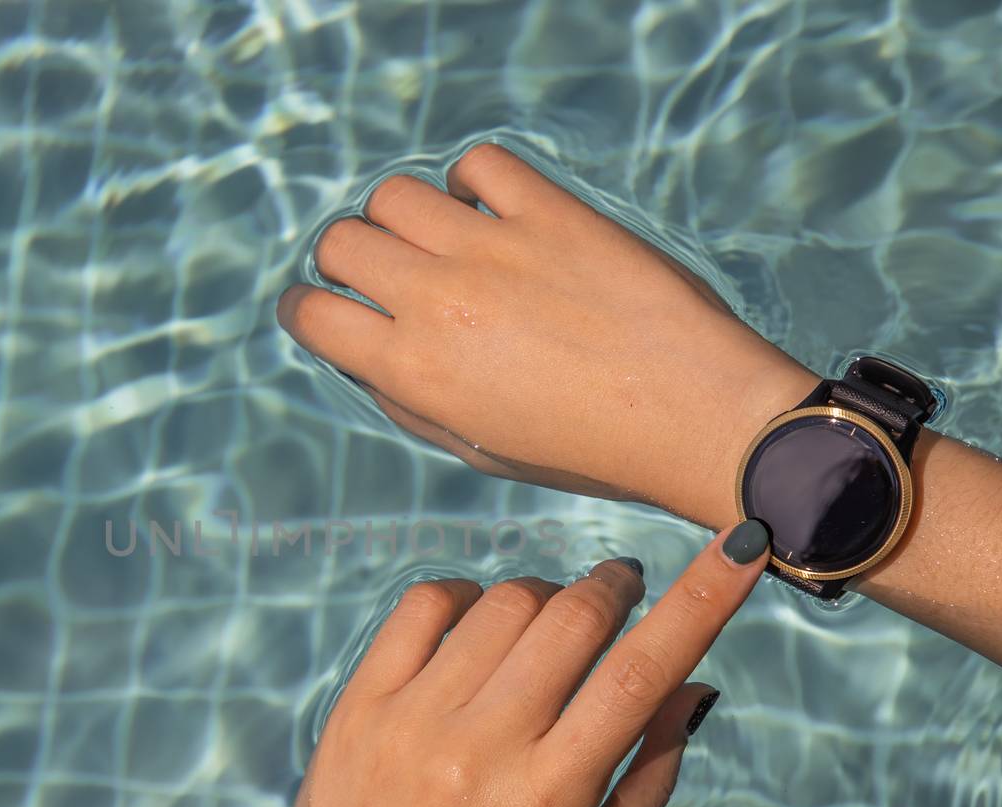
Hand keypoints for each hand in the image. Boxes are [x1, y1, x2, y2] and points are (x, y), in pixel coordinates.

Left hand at [152, 522, 771, 806]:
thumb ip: (641, 787)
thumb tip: (695, 690)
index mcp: (545, 806)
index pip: (640, 676)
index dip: (703, 600)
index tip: (741, 545)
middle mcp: (477, 753)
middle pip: (573, 616)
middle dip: (615, 586)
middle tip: (622, 590)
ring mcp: (410, 721)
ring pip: (505, 601)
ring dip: (545, 598)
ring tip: (543, 634)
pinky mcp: (359, 702)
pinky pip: (426, 602)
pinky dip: (469, 596)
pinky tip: (477, 631)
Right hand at [277, 142, 820, 528]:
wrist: (692, 416)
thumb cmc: (588, 448)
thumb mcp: (479, 449)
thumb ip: (411, 403)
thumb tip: (370, 355)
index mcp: (413, 372)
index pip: (311, 314)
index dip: (309, 308)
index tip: (328, 307)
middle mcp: (438, 302)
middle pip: (342, 241)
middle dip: (348, 258)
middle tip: (385, 271)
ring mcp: (493, 249)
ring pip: (395, 194)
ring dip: (403, 215)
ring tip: (440, 237)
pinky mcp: (549, 212)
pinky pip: (478, 163)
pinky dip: (471, 179)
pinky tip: (492, 208)